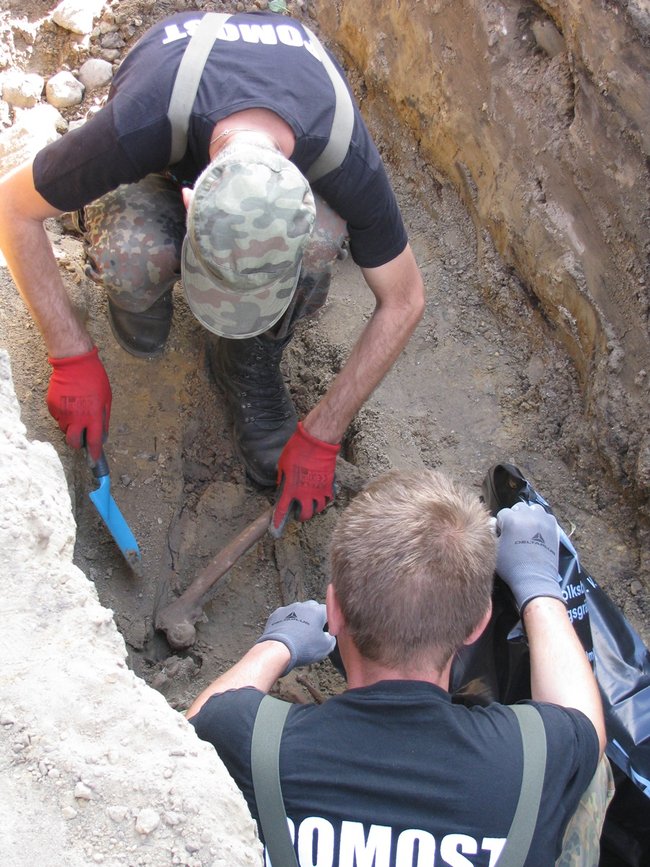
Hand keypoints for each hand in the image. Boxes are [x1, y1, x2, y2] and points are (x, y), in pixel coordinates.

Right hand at [47, 347, 111, 461]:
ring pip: (65, 429)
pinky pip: (58, 417)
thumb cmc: (94, 379)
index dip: (93, 454)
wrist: (74, 363)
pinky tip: (70, 402)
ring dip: (72, 426)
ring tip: (78, 410)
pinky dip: (64, 415)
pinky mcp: (52, 406)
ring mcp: (62, 412)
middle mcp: (76, 417)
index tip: (93, 462)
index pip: (94, 442)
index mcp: (93, 416)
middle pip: (73, 442)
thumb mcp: (107, 399)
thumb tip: (102, 436)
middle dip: (78, 444)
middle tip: (83, 437)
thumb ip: (104, 419)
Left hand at [255, 600, 335, 674]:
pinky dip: (287, 622)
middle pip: (312, 608)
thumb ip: (331, 639)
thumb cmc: (303, 648)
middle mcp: (303, 606)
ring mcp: (288, 609)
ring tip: (299, 634)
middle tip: (313, 631)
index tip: (327, 630)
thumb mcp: (326, 648)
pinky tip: (287, 633)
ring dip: (300, 619)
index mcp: (317, 612)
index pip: (328, 611)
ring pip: (298, 611)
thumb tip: (329, 637)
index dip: (329, 621)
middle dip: (314, 617)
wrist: (279, 650)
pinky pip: (284, 616)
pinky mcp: (276, 615)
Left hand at [271, 421, 339, 536]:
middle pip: (304, 516)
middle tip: (297, 511)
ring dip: (312, 508)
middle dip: (300, 516)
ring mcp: (319, 491)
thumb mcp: (282, 466)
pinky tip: (320, 494)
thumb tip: (284, 488)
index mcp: (290, 490)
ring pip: (318, 509)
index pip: (281, 511)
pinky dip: (324, 499)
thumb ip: (283, 481)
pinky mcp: (329, 485)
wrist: (316, 442)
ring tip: (309, 502)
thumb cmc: (296, 451)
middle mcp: (305, 494)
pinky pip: (328, 499)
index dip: (278, 523)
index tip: (275, 531)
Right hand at [495, 502, 563, 611]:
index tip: (502, 534)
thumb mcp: (495, 549)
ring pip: (534, 509)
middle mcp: (528, 515)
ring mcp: (543, 520)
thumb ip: (492, 532)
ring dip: (529, 515)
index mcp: (511, 519)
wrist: (534, 578)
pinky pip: (546, 517)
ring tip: (527, 528)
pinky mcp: (554, 527)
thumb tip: (493, 523)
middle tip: (514, 532)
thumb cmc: (511, 566)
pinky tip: (538, 533)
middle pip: (518, 508)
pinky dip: (541, 522)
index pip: (502, 513)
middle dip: (514, 517)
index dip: (500, 524)